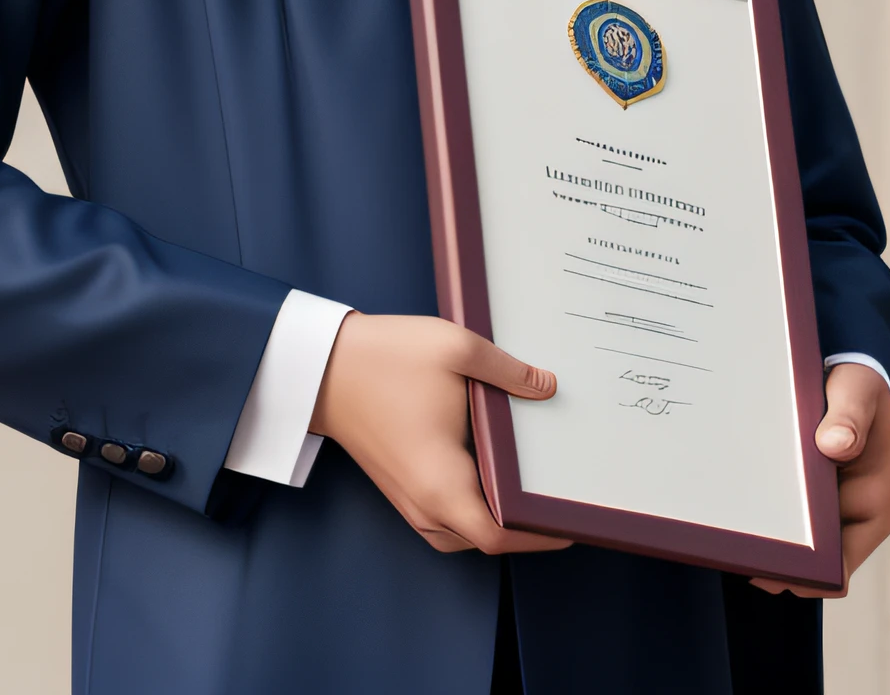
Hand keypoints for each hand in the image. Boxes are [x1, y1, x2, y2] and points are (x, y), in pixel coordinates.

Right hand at [309, 310, 571, 554]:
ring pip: (461, 533)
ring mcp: (407, 499)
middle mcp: (424, 504)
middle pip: (484, 539)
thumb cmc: (384, 358)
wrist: (321, 366)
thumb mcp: (455, 349)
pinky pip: (444, 519)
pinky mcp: (398, 487)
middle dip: (524, 528)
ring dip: (495, 520)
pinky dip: (471, 511)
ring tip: (527, 492)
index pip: (499, 535)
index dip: (539, 536)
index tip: (569, 520)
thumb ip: (508, 371)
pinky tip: (486, 479)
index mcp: (442, 483)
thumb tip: (547, 388)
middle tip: (557, 498)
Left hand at [751, 363, 889, 596]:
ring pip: (796, 540)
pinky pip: (786, 513)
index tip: (769, 568)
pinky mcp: (808, 491)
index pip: (840, 569)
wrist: (848, 368)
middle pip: (812, 561)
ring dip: (769, 537)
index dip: (807, 577)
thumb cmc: (860, 386)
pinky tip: (737, 502)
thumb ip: (850, 417)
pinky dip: (766, 514)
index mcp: (874, 507)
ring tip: (731, 529)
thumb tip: (834, 446)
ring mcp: (829, 505)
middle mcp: (852, 515)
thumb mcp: (859, 392)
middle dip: (778, 560)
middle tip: (736, 551)